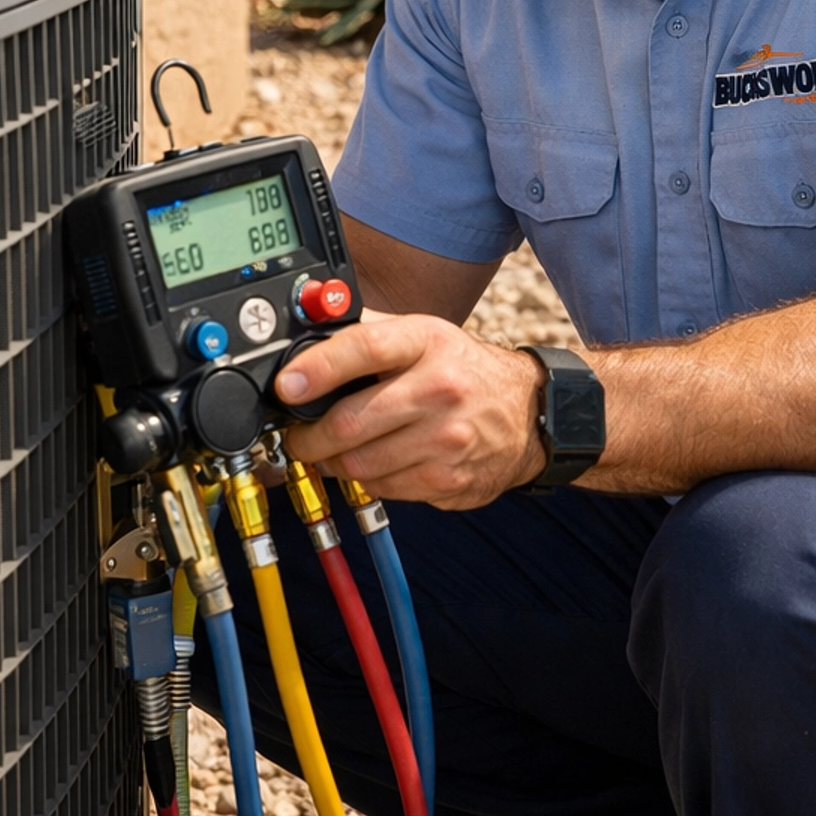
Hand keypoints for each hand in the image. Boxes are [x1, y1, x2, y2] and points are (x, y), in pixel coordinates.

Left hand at [273, 312, 546, 507]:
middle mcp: (440, 389)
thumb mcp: (425, 334)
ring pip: (361, 463)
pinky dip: (366, 480)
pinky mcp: (449, 480)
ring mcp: (447, 439)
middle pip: (352, 421)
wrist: (528, 414)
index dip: (318, 368)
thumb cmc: (464, 371)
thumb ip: (369, 330)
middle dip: (309, 436)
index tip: (287, 385)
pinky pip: (384, 488)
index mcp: (428, 342)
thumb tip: (309, 327)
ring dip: (333, 462)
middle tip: (297, 436)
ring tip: (331, 451)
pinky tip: (371, 463)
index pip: (365, 348)